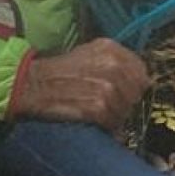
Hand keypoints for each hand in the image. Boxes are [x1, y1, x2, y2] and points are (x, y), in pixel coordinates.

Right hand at [11, 39, 150, 131]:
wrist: (31, 85)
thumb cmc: (60, 72)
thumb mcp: (88, 55)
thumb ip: (116, 63)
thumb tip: (142, 82)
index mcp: (111, 49)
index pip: (141, 71)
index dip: (135, 85)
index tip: (125, 92)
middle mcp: (112, 65)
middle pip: (136, 92)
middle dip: (127, 103)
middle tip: (111, 106)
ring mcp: (106, 87)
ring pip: (126, 109)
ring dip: (116, 116)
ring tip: (101, 114)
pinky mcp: (98, 107)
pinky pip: (114, 121)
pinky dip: (107, 126)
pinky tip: (97, 122)